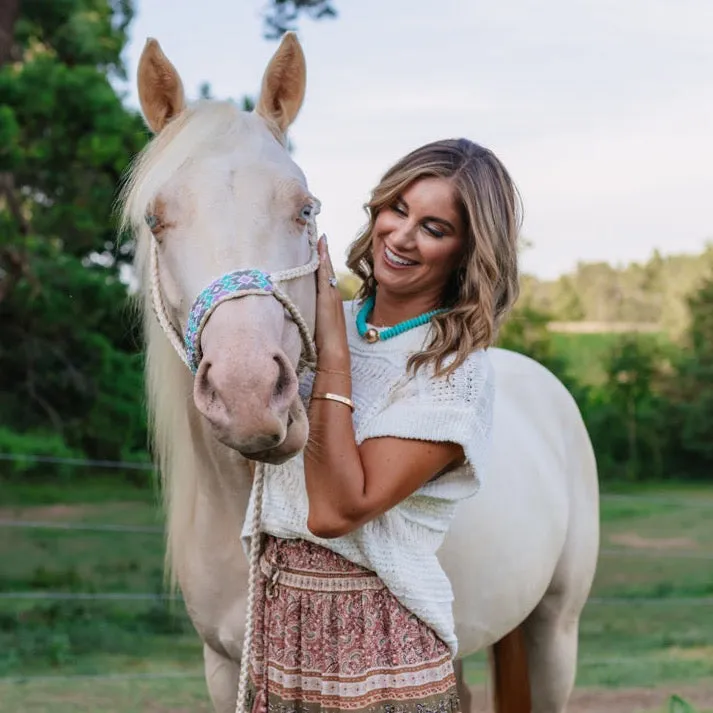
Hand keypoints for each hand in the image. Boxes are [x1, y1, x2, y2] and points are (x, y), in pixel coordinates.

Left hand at [314, 235, 349, 368]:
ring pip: (326, 270)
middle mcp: (332, 294)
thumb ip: (311, 315)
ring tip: (319, 237)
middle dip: (323, 252)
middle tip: (319, 235)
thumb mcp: (317, 324)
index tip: (319, 244)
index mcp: (330, 299)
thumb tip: (299, 310)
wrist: (334, 350)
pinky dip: (323, 261)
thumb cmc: (324, 342)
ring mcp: (331, 294)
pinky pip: (325, 274)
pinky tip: (321, 249)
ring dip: (323, 253)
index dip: (323, 261)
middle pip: (327, 269)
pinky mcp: (327, 296)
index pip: (325, 276)